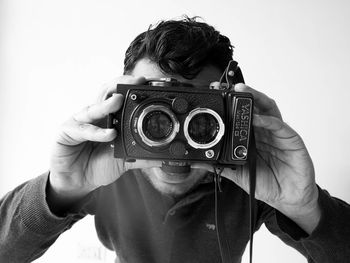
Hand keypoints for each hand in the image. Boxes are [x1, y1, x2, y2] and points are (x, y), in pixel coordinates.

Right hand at [49, 75, 161, 202]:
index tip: (147, 83)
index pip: (119, 97)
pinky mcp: (66, 132)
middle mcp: (94, 117)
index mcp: (108, 119)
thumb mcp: (123, 161)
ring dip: (106, 104)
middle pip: (105, 93)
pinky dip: (96, 132)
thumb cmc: (98, 165)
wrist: (77, 182)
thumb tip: (161, 159)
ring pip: (92, 108)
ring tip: (119, 100)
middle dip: (120, 85)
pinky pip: (81, 130)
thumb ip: (140, 158)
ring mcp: (79, 122)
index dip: (131, 88)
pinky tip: (109, 134)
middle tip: (135, 82)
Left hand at [194, 83, 320, 232]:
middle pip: (256, 106)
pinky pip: (281, 127)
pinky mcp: (292, 141)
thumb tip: (200, 162)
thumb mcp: (239, 174)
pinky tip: (257, 119)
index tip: (217, 94)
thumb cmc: (267, 183)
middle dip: (244, 94)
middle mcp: (265, 132)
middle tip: (229, 87)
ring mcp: (278, 134)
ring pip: (269, 110)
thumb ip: (221, 166)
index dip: (231, 104)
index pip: (242, 115)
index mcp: (253, 137)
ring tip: (243, 92)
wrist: (288, 198)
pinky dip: (268, 121)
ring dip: (256, 99)